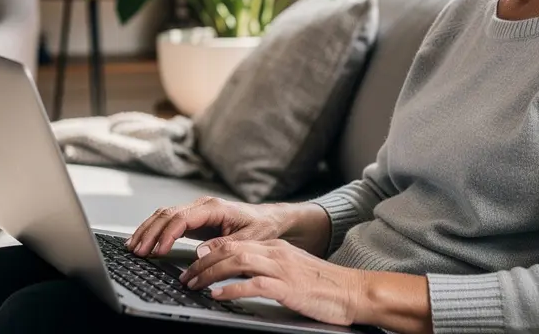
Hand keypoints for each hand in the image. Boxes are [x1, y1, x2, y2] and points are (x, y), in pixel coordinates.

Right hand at [126, 196, 330, 258]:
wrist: (270, 219)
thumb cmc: (262, 226)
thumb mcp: (249, 238)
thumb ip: (226, 244)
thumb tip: (201, 252)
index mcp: (214, 207)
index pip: (182, 218)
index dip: (167, 234)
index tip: (157, 250)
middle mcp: (202, 205)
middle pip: (168, 214)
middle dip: (150, 232)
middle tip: (137, 251)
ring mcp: (196, 211)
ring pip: (164, 215)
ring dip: (147, 230)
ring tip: (133, 246)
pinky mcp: (194, 219)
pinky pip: (169, 221)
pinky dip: (154, 230)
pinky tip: (144, 241)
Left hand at [178, 239, 366, 325]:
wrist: (352, 291)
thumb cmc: (323, 286)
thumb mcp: (290, 270)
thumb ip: (265, 269)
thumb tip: (238, 278)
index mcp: (274, 247)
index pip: (233, 243)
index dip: (209, 253)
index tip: (193, 265)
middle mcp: (275, 252)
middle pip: (229, 250)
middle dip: (202, 264)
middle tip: (186, 277)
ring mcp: (282, 268)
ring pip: (236, 262)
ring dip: (210, 274)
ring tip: (194, 285)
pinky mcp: (287, 286)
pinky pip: (253, 285)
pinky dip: (231, 290)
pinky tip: (217, 296)